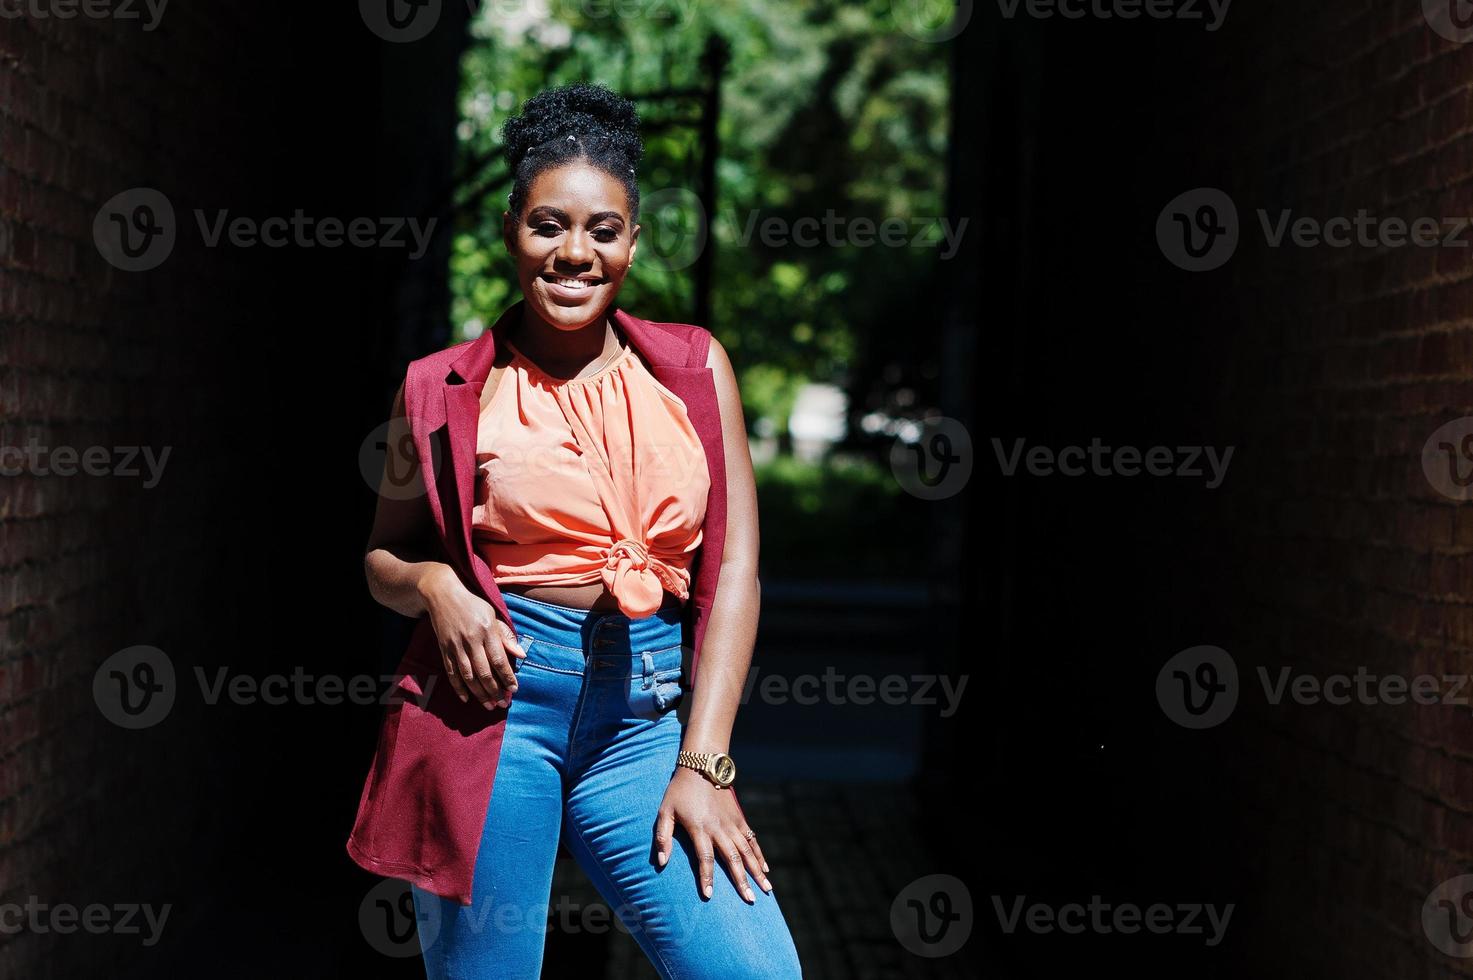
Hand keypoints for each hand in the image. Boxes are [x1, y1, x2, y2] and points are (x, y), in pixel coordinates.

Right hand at [419, 565, 525, 709]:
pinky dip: (458, 687)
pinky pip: (451, 672)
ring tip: (489, 705)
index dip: (507, 677)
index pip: (499, 659)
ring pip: (468, 676)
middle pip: (484, 672)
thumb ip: (506, 635)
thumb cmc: (473, 604)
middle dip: (495, 690)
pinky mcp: (444, 649)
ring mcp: (455, 646)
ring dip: (479, 693)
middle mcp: (471, 640)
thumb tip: (521, 654)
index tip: (514, 689)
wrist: (443, 594)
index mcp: (487, 630)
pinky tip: (466, 698)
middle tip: (503, 703)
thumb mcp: (493, 614)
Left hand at [654, 767, 771, 902]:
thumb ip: (662, 836)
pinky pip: (752, 839)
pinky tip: (766, 869)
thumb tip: (661, 862)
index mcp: (700, 828)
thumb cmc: (679, 791)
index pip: (704, 858)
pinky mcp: (740, 818)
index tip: (709, 896)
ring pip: (747, 851)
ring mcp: (732, 823)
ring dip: (756, 871)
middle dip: (741, 881)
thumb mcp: (665, 811)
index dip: (706, 877)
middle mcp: (719, 828)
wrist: (702, 766)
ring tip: (765, 889)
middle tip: (749, 901)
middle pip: (732, 858)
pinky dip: (760, 854)